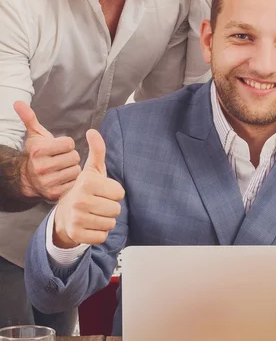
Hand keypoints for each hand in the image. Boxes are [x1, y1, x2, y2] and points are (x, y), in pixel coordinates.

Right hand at [14, 101, 80, 200]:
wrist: (28, 178)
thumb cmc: (37, 153)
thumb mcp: (35, 135)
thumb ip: (29, 118)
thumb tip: (18, 102)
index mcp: (38, 151)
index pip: (69, 143)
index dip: (67, 144)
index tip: (59, 148)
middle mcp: (41, 167)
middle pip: (75, 157)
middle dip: (71, 156)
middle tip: (62, 159)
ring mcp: (47, 182)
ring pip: (76, 170)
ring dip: (73, 168)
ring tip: (63, 168)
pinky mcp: (53, 193)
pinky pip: (74, 183)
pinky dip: (72, 181)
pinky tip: (64, 178)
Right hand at [53, 130, 124, 248]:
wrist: (64, 215)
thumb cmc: (84, 190)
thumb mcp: (92, 170)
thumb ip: (97, 150)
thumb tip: (93, 131)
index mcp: (87, 182)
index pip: (120, 193)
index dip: (114, 193)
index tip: (101, 191)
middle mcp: (80, 200)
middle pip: (117, 209)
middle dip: (111, 207)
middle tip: (97, 204)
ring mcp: (77, 218)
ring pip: (111, 223)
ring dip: (105, 220)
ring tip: (94, 214)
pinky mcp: (76, 234)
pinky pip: (102, 236)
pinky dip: (99, 233)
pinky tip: (90, 226)